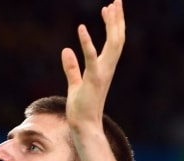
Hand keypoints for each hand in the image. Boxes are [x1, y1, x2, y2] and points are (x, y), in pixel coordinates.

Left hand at [61, 0, 124, 135]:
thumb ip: (71, 67)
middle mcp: (107, 68)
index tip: (109, 8)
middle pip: (117, 39)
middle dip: (118, 19)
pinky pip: (91, 57)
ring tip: (109, 7)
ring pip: (113, 44)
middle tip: (117, 0)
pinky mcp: (92, 79)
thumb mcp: (74, 83)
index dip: (113, 24)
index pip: (113, 42)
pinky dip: (87, 42)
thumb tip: (66, 51)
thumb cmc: (80, 107)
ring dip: (112, 25)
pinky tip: (81, 28)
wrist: (83, 125)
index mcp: (104, 68)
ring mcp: (102, 73)